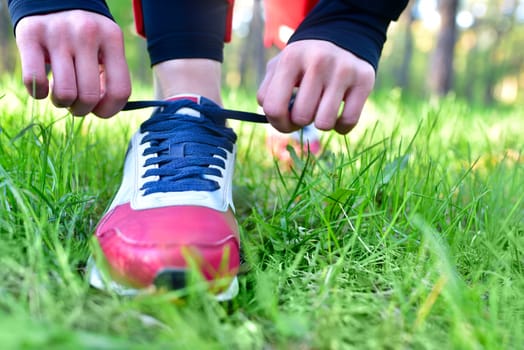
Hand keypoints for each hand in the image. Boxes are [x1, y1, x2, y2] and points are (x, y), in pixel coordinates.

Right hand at [15, 10, 130, 116]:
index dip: (109, 110)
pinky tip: (43, 88)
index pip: (120, 90)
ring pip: (65, 93)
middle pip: (90, 96)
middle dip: (82, 109)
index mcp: (112, 38)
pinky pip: (34, 81)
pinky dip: (38, 93)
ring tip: (61, 94)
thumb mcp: (106, 48)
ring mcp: (58, 33)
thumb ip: (110, 77)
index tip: (98, 110)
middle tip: (76, 103)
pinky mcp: (30, 34)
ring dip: (62, 103)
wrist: (53, 0)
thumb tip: (102, 109)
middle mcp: (86, 33)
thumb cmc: (85, 37)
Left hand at [257, 40, 374, 133]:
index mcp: (291, 58)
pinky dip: (341, 126)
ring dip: (320, 123)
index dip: (277, 122)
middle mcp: (318, 61)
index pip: (274, 108)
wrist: (342, 36)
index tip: (285, 120)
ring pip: (324, 123)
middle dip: (300, 122)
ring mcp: (343, 70)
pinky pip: (348, 122)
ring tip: (321, 109)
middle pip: (301, 117)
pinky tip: (338, 114)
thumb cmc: (304, 62)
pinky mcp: (364, 80)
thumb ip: (268, 93)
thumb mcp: (280, 67)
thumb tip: (274, 120)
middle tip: (305, 111)